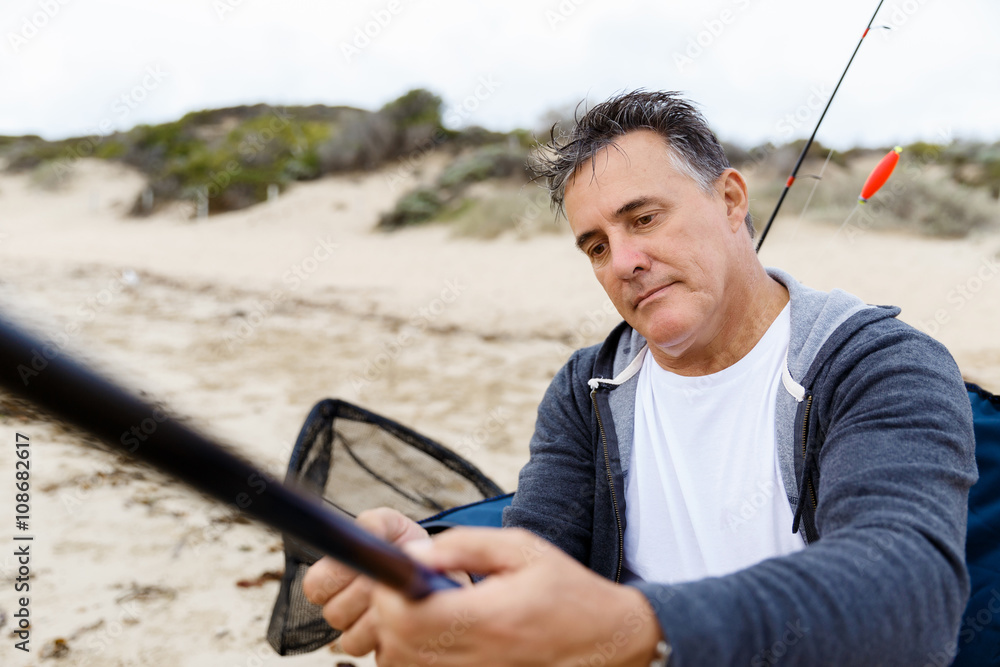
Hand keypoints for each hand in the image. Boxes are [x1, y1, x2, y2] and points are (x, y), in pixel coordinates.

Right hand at [301, 507, 428, 654]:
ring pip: (353, 640)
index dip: (334, 579)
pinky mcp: (385, 651)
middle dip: (363, 595)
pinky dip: (398, 639)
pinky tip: (408, 618)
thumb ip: (372, 523)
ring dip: (379, 619)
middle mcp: (344, 607)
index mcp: (335, 577)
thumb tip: (364, 533)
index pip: (314, 587)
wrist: (431, 568)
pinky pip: (382, 655)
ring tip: (399, 599)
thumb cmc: (403, 546)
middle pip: (335, 614)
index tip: (358, 568)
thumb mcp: (389, 525)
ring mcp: (362, 632)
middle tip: (386, 581)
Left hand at [368, 527, 664, 666]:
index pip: (412, 617)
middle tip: (405, 588)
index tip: (396, 573)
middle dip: (388, 614)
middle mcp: (481, 657)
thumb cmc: (567, 590)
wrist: (606, 638)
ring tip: (420, 610)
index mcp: (492, 618)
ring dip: (397, 638)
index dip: (390, 594)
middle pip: (399, 647)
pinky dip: (414, 657)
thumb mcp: (522, 549)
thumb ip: (466, 546)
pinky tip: (434, 633)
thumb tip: (415, 553)